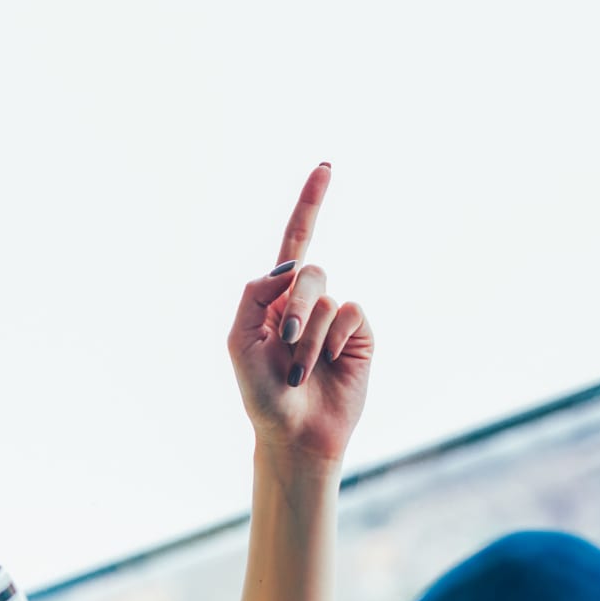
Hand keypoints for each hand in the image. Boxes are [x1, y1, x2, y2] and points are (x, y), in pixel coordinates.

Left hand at [228, 164, 375, 463]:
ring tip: (299, 371)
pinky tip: (328, 365)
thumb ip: (254, 294)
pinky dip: (333, 341)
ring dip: (308, 339)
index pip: (295, 242)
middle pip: (309, 271)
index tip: (326, 167)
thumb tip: (293, 266)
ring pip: (327, 299)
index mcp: (275, 297)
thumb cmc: (261, 392)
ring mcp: (336, 317)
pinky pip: (350, 315)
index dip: (310, 205)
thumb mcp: (239, 341)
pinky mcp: (360, 335)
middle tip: (286, 344)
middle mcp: (308, 301)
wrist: (295, 433)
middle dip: (296, 307)